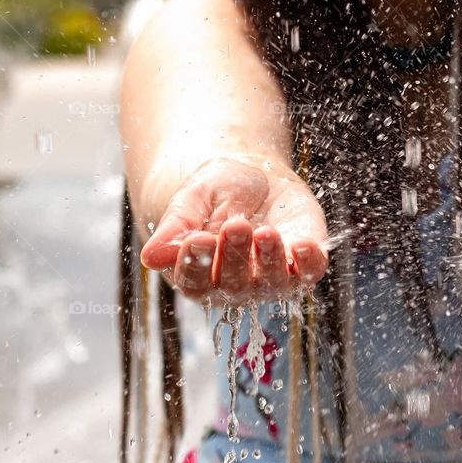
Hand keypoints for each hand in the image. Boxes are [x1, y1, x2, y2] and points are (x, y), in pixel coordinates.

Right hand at [140, 156, 328, 305]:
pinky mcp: (304, 265)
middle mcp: (236, 286)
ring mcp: (272, 280)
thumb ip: (175, 227)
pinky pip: (310, 273)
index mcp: (201, 274)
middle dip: (234, 255)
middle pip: (233, 284)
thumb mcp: (192, 200)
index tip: (197, 239)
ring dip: (269, 260)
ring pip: (272, 284)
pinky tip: (303, 245)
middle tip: (235, 226)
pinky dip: (309, 263)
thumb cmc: (217, 192)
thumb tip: (151, 258)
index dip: (195, 264)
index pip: (195, 282)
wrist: (255, 176)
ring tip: (265, 231)